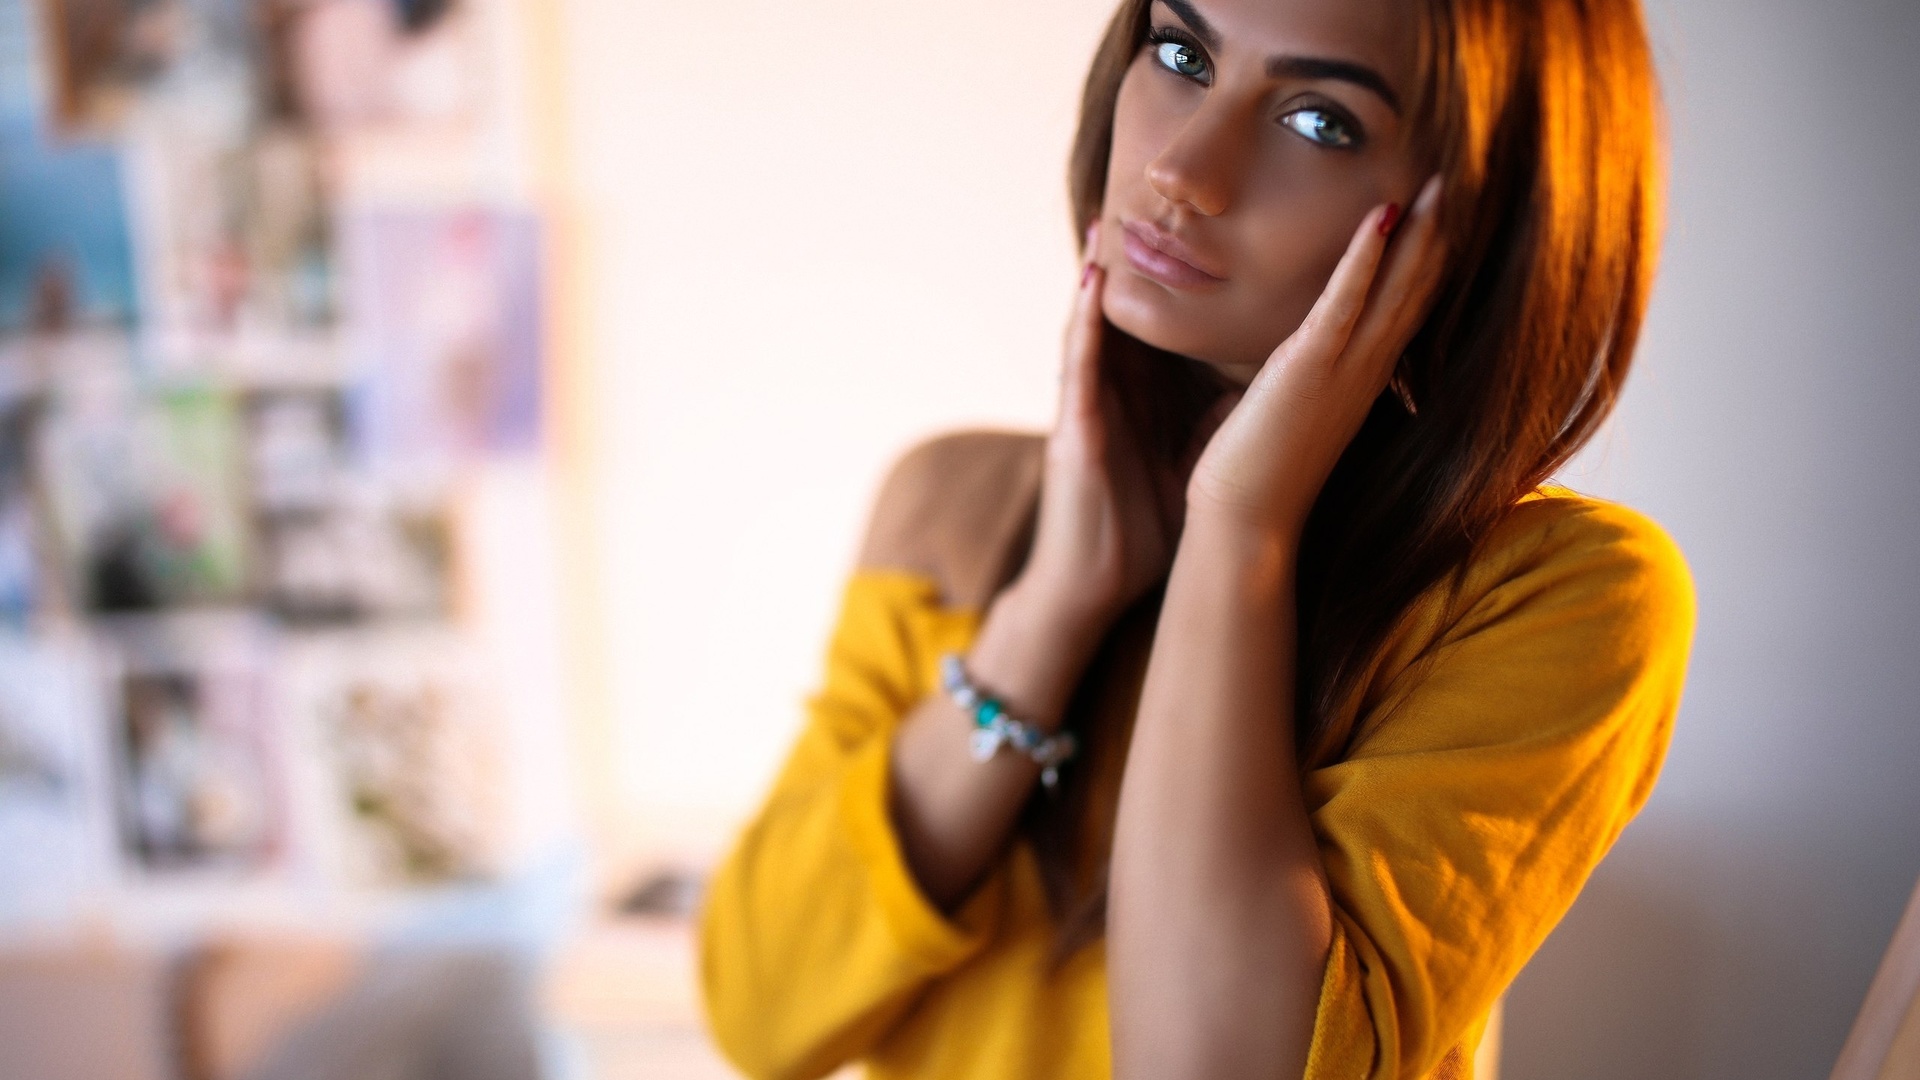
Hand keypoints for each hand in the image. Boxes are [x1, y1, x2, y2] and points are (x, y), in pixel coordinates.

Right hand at [1010, 225, 1211, 637]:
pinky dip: (1081, 317)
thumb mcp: (1194, 459)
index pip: (1173, 326)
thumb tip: (1270, 383)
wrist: (1096, 588)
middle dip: (1145, 261)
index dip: (1193, 281)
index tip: (1224, 233)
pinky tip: (1090, 277)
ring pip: (1099, 324)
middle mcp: (1118, 391)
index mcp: (1151, 399)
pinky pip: (1076, 360)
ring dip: (1103, 271)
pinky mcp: (1072, 424)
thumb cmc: (1142, 530)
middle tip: (1164, 198)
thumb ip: (1218, 418)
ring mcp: (1090, 403)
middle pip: (1135, 312)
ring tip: (1114, 214)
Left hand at [1187, 176, 1447, 540]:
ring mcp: (1344, 370)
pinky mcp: (1309, 369)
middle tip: (1457, 179)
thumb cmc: (1257, 468)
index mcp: (1362, 379)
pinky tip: (1382, 215)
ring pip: (1396, 290)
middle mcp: (1366, 372)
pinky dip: (1365, 258)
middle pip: (1417, 291)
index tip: (1444, 213)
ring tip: (1438, 183)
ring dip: (1418, 232)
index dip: (1428, 259)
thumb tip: (1291, 358)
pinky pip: (1345, 303)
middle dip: (1438, 233)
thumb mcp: (1291, 407)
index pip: (1407, 307)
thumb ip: (1303, 375)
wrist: (1245, 522)